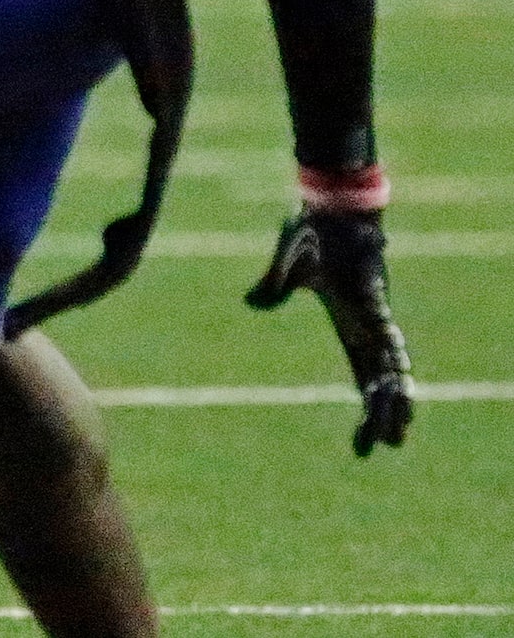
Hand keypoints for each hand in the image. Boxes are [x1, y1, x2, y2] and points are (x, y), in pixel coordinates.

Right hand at [246, 208, 413, 455]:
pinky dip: (392, 366)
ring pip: (390, 368)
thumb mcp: (286, 269)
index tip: (365, 443)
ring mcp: (374, 314)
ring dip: (394, 401)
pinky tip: (399, 389)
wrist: (330, 203)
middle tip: (387, 447)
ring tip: (397, 433)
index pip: (364, 374)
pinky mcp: (372, 300)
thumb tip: (252, 305)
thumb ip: (272, 289)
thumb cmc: (314, 231)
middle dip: (385, 414)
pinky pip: (385, 338)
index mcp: (351, 323)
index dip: (367, 406)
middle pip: (381, 380)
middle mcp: (369, 325)